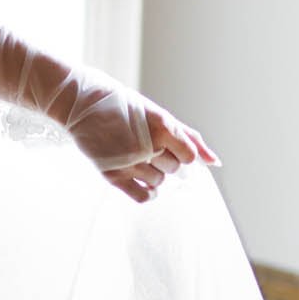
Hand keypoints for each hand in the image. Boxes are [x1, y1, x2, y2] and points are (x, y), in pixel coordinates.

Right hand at [104, 104, 219, 203]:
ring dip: (154, 174)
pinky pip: (143, 196)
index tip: (169, 145)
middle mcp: (147, 145)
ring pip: (160, 182)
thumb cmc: (125, 108)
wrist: (83, 104)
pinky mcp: (113, 175)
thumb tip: (215, 162)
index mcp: (161, 126)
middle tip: (146, 146)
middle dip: (166, 160)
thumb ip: (189, 137)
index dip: (182, 153)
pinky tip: (142, 180)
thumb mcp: (159, 115)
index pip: (189, 156)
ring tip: (138, 156)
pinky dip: (148, 192)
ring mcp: (129, 162)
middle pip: (174, 169)